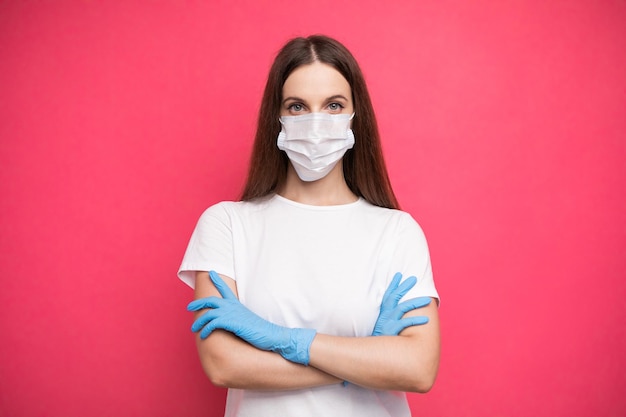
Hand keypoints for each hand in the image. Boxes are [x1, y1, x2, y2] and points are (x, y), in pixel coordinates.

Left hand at [187, 270, 315, 364]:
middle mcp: (233, 308)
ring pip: (209, 313)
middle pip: (212, 300)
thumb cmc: (260, 331)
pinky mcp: (232, 323)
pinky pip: (213, 324)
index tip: (212, 273)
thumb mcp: (247, 322)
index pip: (226, 289)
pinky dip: (206, 329)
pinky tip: (203, 335)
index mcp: (237, 306)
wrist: (272, 336)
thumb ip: (239, 319)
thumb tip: (233, 322)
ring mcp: (233, 314)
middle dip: (199, 302)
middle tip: (189, 307)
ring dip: (199, 321)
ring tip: (194, 329)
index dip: (218, 281)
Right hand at [372, 272, 430, 335]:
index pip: (387, 295)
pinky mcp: (392, 330)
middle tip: (413, 278)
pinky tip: (426, 319)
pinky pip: (405, 323)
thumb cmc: (380, 341)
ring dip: (415, 303)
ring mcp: (388, 322)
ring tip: (427, 300)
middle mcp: (384, 315)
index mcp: (382, 313)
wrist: (372, 353)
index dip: (393, 285)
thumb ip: (389, 319)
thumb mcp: (382, 327)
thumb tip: (399, 312)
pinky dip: (415, 320)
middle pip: (394, 297)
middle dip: (403, 287)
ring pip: (402, 308)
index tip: (399, 275)